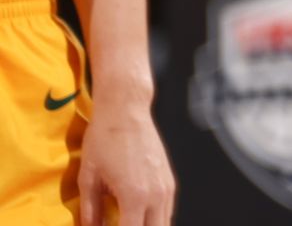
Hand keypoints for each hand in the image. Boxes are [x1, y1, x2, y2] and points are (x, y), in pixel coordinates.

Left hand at [77, 100, 174, 225]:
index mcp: (135, 196)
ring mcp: (166, 187)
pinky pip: (167, 210)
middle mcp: (156, 194)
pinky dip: (155, 220)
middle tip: (121, 224)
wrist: (126, 111)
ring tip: (128, 221)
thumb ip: (90, 210)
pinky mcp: (169, 180)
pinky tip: (139, 218)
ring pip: (164, 223)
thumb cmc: (104, 139)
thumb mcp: (89, 178)